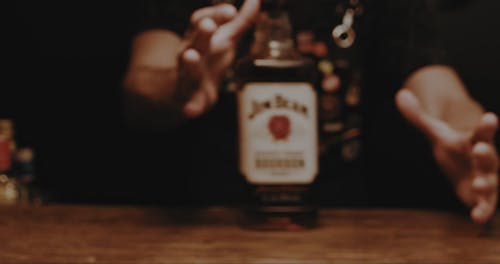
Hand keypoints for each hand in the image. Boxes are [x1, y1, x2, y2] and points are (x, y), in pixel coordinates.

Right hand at [177, 0, 259, 117]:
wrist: (184, 89)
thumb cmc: (210, 58)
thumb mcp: (226, 39)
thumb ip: (241, 21)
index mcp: (199, 37)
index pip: (203, 20)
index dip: (215, 14)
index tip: (231, 11)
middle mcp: (191, 53)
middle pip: (195, 40)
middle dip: (201, 33)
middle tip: (208, 25)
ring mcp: (189, 76)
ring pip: (187, 69)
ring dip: (190, 63)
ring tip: (191, 56)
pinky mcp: (192, 98)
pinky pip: (189, 103)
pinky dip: (190, 107)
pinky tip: (190, 112)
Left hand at [396, 89, 498, 223]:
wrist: (463, 166)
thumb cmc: (453, 147)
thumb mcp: (435, 131)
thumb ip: (418, 115)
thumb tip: (400, 94)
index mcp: (473, 141)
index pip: (481, 132)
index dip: (485, 126)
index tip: (489, 117)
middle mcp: (484, 160)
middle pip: (488, 156)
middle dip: (486, 153)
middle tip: (480, 148)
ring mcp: (486, 179)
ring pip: (490, 181)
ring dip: (486, 183)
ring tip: (478, 184)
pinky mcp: (483, 198)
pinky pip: (486, 205)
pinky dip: (483, 211)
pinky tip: (476, 217)